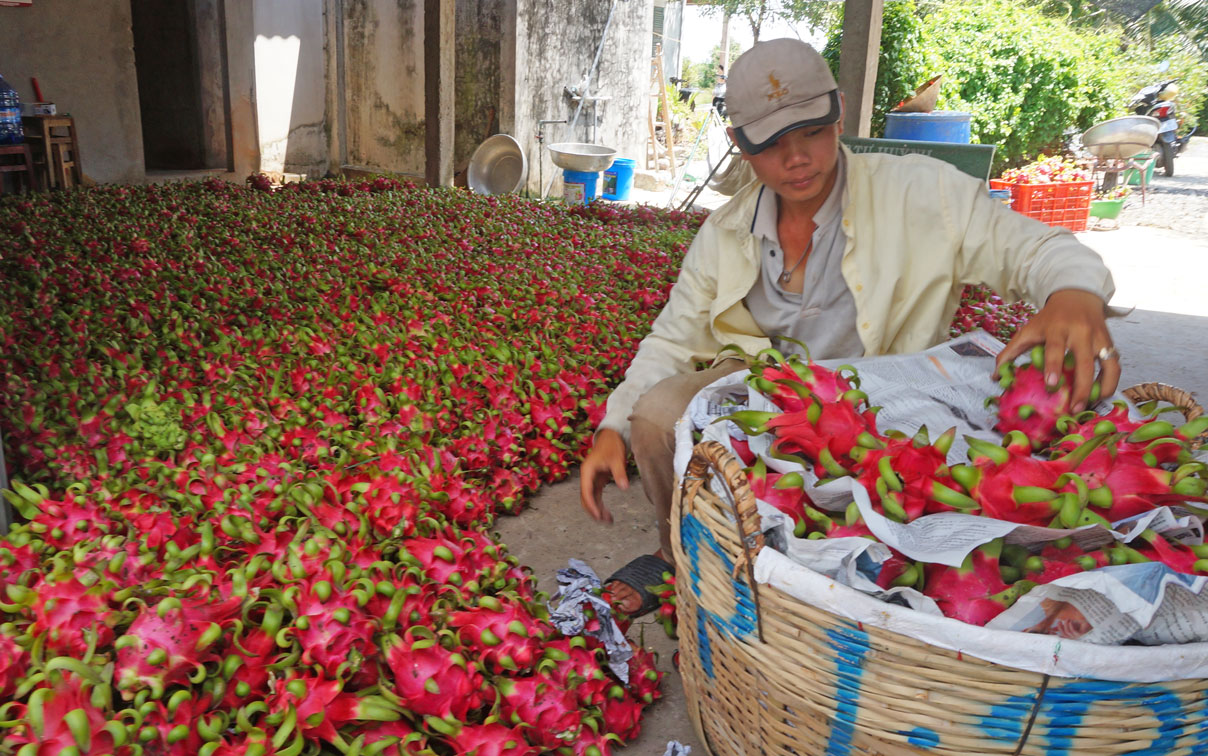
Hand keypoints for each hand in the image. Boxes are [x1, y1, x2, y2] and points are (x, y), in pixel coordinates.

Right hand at [579, 428, 628, 523]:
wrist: (611, 436)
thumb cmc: (612, 446)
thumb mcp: (617, 459)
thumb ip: (620, 473)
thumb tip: (624, 487)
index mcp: (587, 471)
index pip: (586, 491)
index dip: (591, 504)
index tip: (598, 515)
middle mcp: (587, 476)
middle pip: (586, 498)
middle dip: (593, 511)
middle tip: (604, 522)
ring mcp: (591, 479)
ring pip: (591, 499)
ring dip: (597, 510)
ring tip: (609, 521)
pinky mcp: (597, 481)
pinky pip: (597, 496)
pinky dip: (601, 505)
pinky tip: (608, 514)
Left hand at [996, 289, 1118, 411]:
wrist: (1076, 296)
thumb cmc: (1049, 318)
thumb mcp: (1028, 329)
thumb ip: (1011, 352)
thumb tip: (996, 376)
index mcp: (1057, 328)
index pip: (1056, 348)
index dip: (1053, 366)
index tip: (1050, 385)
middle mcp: (1080, 332)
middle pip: (1084, 362)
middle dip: (1081, 387)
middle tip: (1074, 408)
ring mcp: (1098, 337)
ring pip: (1107, 364)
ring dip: (1102, 388)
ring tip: (1091, 405)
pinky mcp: (1110, 342)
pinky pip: (1115, 365)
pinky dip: (1112, 382)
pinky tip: (1102, 395)